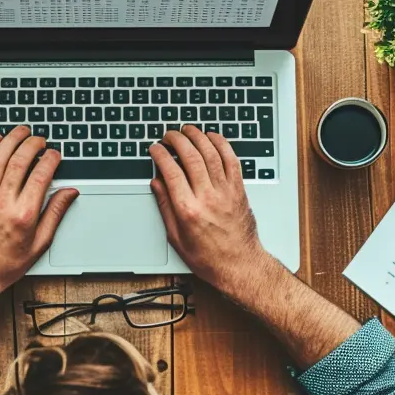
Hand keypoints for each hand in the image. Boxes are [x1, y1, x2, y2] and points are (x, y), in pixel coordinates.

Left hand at [0, 126, 78, 301]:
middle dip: (32, 144)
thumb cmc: (5, 263)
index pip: (41, 176)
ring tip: (21, 132)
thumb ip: (55, 214)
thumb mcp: (40, 244)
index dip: (50, 159)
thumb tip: (69, 193)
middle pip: (19, 161)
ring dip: (10, 140)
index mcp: (23, 215)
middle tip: (40, 140)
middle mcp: (3, 203)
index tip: (55, 154)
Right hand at [148, 126, 279, 294]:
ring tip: (187, 130)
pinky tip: (212, 137)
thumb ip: (165, 207)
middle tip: (168, 135)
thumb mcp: (176, 237)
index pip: (171, 172)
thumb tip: (157, 183)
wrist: (240, 264)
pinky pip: (231, 159)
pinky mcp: (239, 189)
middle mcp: (208, 197)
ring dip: (198, 136)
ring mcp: (226, 191)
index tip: (154, 149)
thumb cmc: (208, 257)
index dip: (160, 155)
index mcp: (188, 210)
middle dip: (176, 140)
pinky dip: (221, 144)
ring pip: (211, 153)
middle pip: (191, 157)